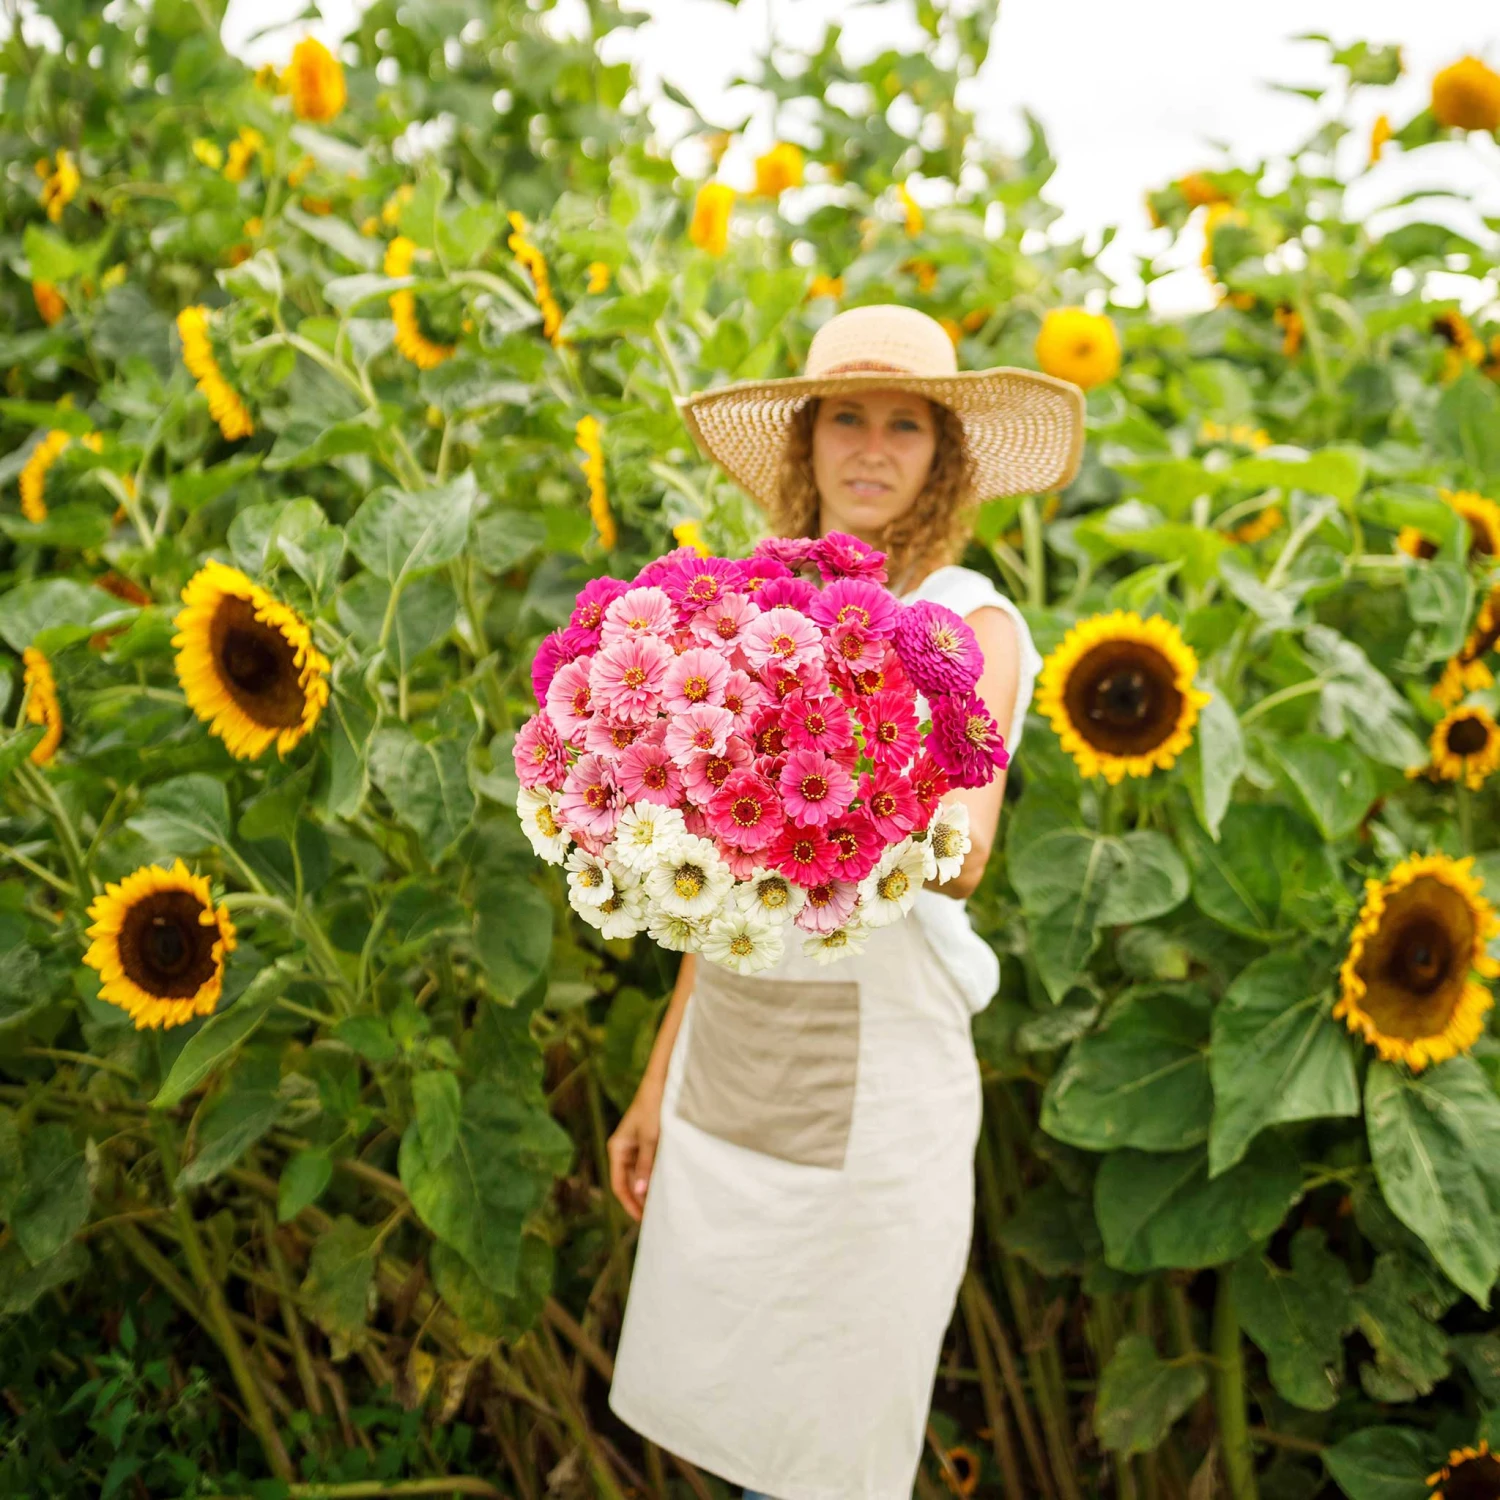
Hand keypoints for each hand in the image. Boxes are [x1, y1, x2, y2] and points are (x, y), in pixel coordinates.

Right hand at [607, 1075, 663, 1222]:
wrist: (663, 1082)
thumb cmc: (654, 1106)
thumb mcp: (651, 1138)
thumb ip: (646, 1165)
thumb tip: (640, 1191)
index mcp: (617, 1149)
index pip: (619, 1185)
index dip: (630, 1204)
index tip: (643, 1221)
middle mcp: (623, 1149)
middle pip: (629, 1183)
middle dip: (640, 1200)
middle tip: (656, 1219)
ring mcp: (635, 1146)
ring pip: (639, 1175)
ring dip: (649, 1189)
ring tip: (663, 1206)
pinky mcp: (647, 1142)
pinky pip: (648, 1166)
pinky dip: (655, 1177)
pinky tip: (666, 1186)